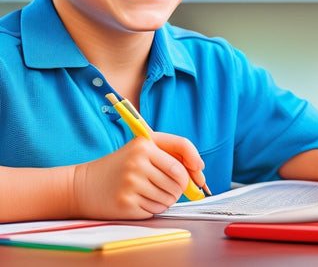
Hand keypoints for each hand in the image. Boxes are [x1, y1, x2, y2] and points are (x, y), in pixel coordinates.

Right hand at [73, 135, 202, 218]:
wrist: (83, 185)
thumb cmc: (120, 165)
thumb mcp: (142, 149)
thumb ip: (169, 155)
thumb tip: (197, 174)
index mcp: (144, 144)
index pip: (180, 157)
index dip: (194, 164)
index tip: (199, 172)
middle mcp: (138, 161)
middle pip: (178, 180)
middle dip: (181, 186)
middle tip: (174, 186)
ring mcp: (131, 183)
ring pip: (169, 196)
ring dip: (168, 198)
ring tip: (153, 192)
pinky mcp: (126, 203)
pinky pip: (156, 209)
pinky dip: (156, 207)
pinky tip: (142, 200)